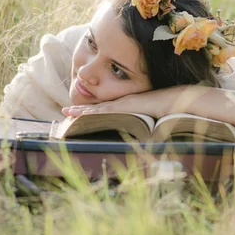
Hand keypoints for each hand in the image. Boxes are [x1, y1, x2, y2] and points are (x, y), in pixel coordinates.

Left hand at [62, 86, 190, 118]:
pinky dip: (90, 112)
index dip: (90, 110)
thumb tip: (143, 133)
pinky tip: (79, 114)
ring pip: (95, 108)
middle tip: (65, 111)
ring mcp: (119, 104)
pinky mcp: (121, 106)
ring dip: (80, 111)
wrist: (170, 100)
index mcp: (124, 105)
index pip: (103, 109)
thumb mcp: (149, 116)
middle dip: (80, 109)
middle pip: (96, 107)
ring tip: (66, 112)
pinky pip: (102, 110)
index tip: (78, 112)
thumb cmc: (163, 109)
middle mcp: (119, 103)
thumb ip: (142, 122)